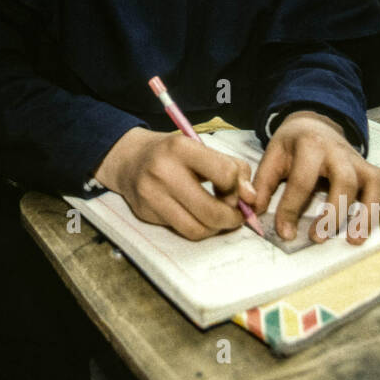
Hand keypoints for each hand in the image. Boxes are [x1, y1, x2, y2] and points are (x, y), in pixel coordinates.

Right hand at [93, 127, 257, 239]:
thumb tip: (250, 198)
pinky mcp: (146, 213)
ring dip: (216, 228)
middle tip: (237, 214)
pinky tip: (198, 216)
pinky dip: (197, 228)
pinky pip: (181, 231)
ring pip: (197, 229)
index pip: (225, 174)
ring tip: (219, 217)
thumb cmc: (172, 153)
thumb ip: (232, 167)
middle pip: (212, 211)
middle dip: (233, 218)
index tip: (239, 190)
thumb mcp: (200, 148)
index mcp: (181, 148)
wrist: (128, 159)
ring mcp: (152, 195)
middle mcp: (163, 171)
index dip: (238, 188)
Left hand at [252, 110, 379, 244]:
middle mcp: (340, 153)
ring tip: (354, 239)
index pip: (302, 180)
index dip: (292, 208)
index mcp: (310, 146)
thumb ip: (262, 183)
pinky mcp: (373, 169)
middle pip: (345, 182)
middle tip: (319, 238)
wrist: (314, 122)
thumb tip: (253, 210)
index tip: (284, 232)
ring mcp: (361, 161)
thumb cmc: (292, 145)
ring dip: (369, 212)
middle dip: (334, 212)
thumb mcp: (272, 156)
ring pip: (375, 184)